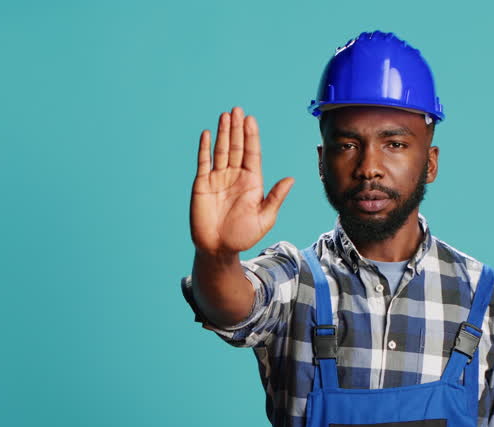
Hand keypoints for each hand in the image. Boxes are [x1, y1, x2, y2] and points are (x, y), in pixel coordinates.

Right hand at [190, 106, 294, 256]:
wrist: (218, 249)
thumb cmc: (243, 236)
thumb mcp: (264, 219)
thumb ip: (275, 198)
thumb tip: (290, 179)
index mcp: (251, 182)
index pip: (252, 154)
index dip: (251, 136)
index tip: (251, 120)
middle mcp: (235, 176)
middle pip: (237, 147)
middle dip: (237, 128)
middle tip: (238, 110)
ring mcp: (218, 178)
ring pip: (221, 150)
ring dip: (223, 133)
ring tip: (225, 115)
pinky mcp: (202, 184)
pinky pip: (204, 162)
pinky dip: (204, 148)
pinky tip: (207, 134)